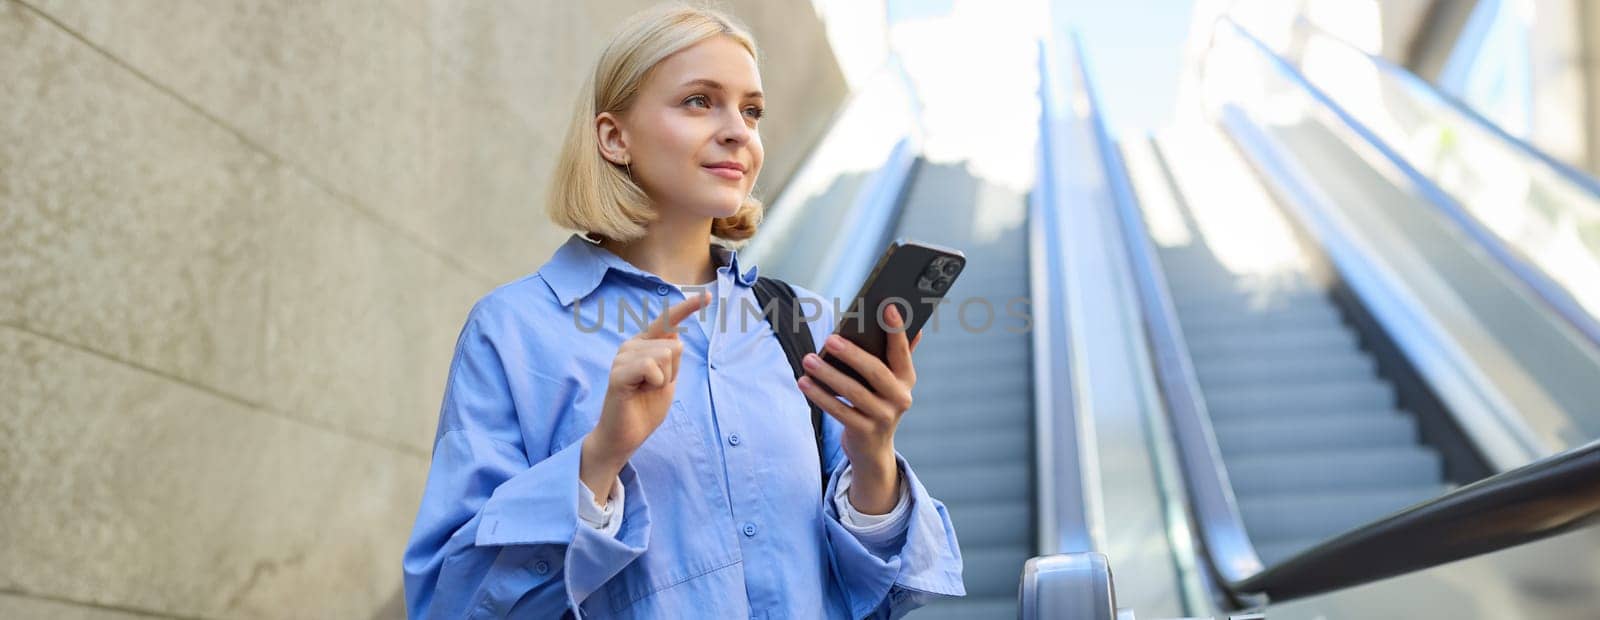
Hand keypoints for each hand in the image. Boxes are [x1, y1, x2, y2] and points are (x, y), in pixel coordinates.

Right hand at [581, 291, 709, 502]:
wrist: (625, 436)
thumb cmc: (645, 408)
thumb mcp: (667, 379)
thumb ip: (672, 358)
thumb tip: (676, 336)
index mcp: (644, 344)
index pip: (668, 321)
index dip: (688, 307)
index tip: (707, 296)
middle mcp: (632, 345)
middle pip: (674, 345)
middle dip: (673, 372)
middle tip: (653, 388)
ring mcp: (623, 356)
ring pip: (665, 355)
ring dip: (664, 379)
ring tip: (645, 391)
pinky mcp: (618, 372)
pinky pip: (651, 366)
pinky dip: (655, 382)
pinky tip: (640, 392)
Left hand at [796, 304, 923, 513]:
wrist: (873, 449)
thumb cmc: (877, 402)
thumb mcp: (889, 381)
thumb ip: (895, 353)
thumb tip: (901, 318)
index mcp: (907, 378)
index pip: (902, 351)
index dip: (896, 329)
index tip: (887, 306)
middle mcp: (900, 398)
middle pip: (875, 371)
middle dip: (851, 353)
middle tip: (830, 338)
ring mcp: (883, 417)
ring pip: (853, 392)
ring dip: (828, 374)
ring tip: (808, 359)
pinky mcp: (863, 431)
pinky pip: (838, 410)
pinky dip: (819, 395)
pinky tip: (803, 382)